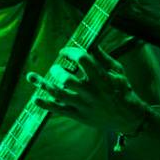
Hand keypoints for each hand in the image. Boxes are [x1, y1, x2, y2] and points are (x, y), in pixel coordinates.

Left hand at [27, 46, 147, 131]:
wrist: (128, 117)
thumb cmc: (123, 90)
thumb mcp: (117, 71)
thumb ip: (102, 57)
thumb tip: (89, 41)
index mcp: (102, 78)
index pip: (83, 60)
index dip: (71, 52)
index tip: (65, 51)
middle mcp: (91, 92)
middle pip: (68, 80)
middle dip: (57, 71)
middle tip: (55, 67)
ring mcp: (84, 105)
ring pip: (59, 95)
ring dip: (44, 85)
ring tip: (31, 76)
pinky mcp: (79, 116)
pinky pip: (59, 110)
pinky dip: (46, 104)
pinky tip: (35, 98)